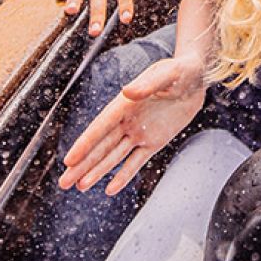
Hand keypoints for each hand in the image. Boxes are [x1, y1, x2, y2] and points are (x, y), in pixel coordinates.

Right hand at [58, 56, 205, 195]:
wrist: (196, 78)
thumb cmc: (180, 71)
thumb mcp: (167, 74)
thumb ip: (148, 84)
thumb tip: (127, 91)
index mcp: (125, 104)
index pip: (100, 127)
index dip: (85, 144)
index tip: (69, 160)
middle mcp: (127, 120)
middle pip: (101, 146)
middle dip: (83, 165)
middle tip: (63, 183)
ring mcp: (139, 132)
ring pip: (114, 156)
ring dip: (97, 171)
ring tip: (79, 187)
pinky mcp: (154, 141)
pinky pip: (136, 162)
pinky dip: (124, 175)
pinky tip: (110, 189)